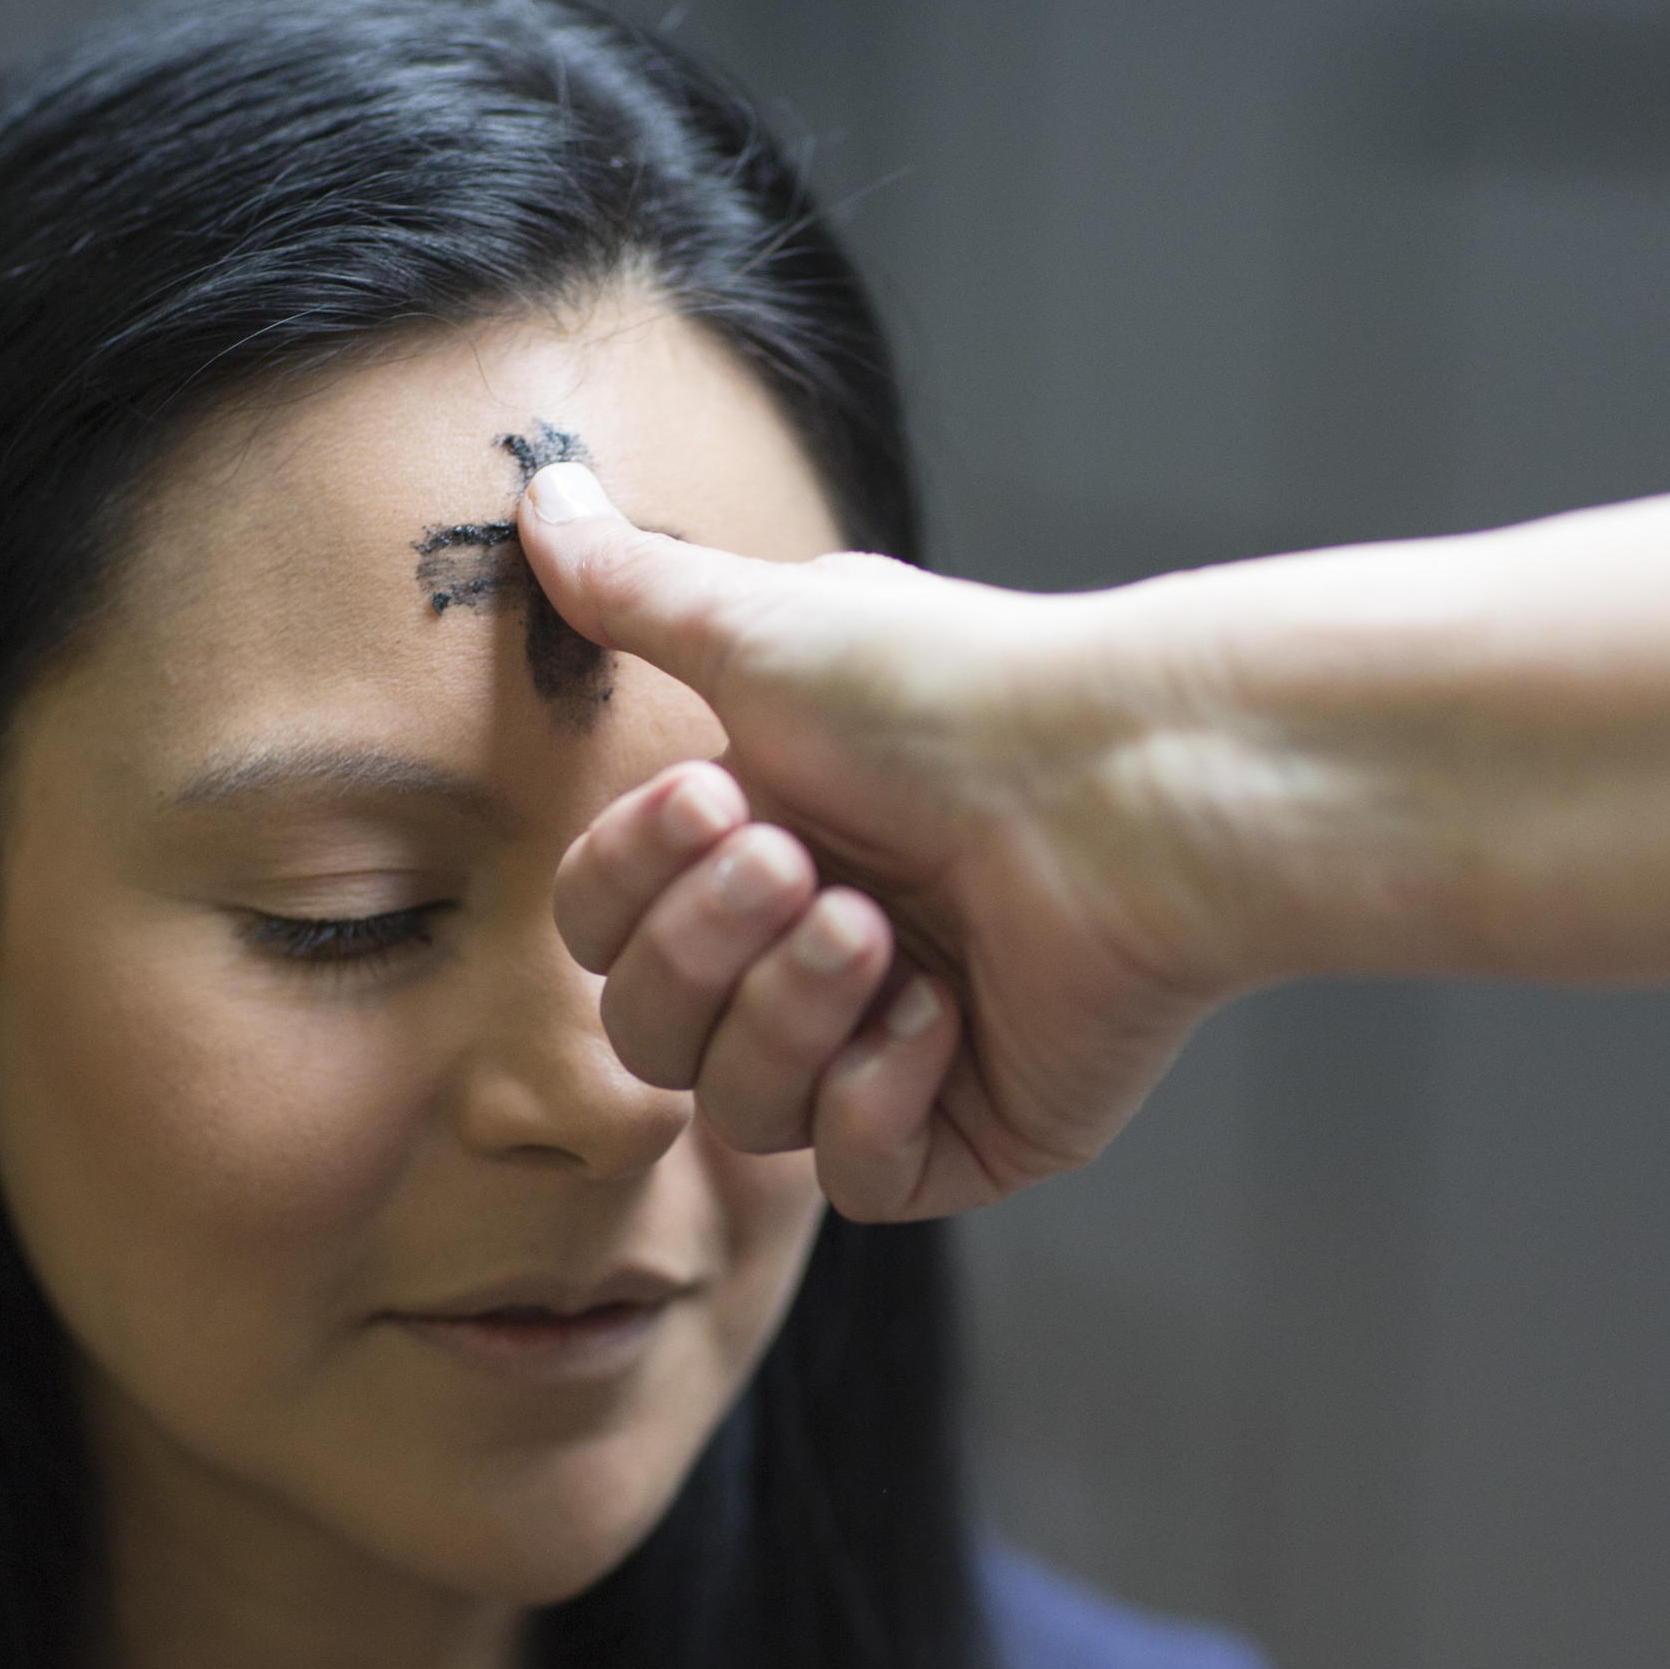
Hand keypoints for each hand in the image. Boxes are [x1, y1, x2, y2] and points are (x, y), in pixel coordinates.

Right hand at [519, 462, 1238, 1221]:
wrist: (1126, 785)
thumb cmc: (957, 695)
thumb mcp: (768, 629)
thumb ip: (637, 589)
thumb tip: (543, 490)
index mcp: (751, 855)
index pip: (601, 933)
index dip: (634, 881)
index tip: (721, 796)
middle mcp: (807, 964)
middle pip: (648, 1037)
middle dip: (712, 950)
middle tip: (806, 866)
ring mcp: (886, 1059)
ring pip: (742, 1117)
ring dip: (794, 1013)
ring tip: (884, 930)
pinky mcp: (966, 1136)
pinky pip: (853, 1178)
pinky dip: (878, 1097)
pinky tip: (943, 1012)